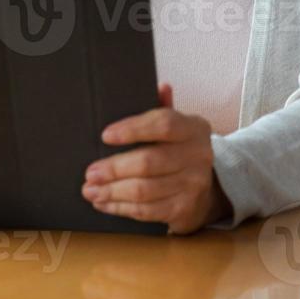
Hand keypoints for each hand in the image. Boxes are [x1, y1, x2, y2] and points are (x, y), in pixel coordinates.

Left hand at [80, 84, 230, 234]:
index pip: (163, 124)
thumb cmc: (181, 152)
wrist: (209, 190)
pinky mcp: (184, 210)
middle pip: (150, 161)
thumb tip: (162, 87)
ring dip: (112, 191)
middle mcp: (199, 156)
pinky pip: (146, 211)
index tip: (105, 135)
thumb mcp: (177, 128)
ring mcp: (193, 185)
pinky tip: (104, 203)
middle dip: (114, 168)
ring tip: (90, 190)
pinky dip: (120, 208)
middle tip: (90, 172)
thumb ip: (164, 108)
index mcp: (194, 128)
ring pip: (144, 190)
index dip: (133, 129)